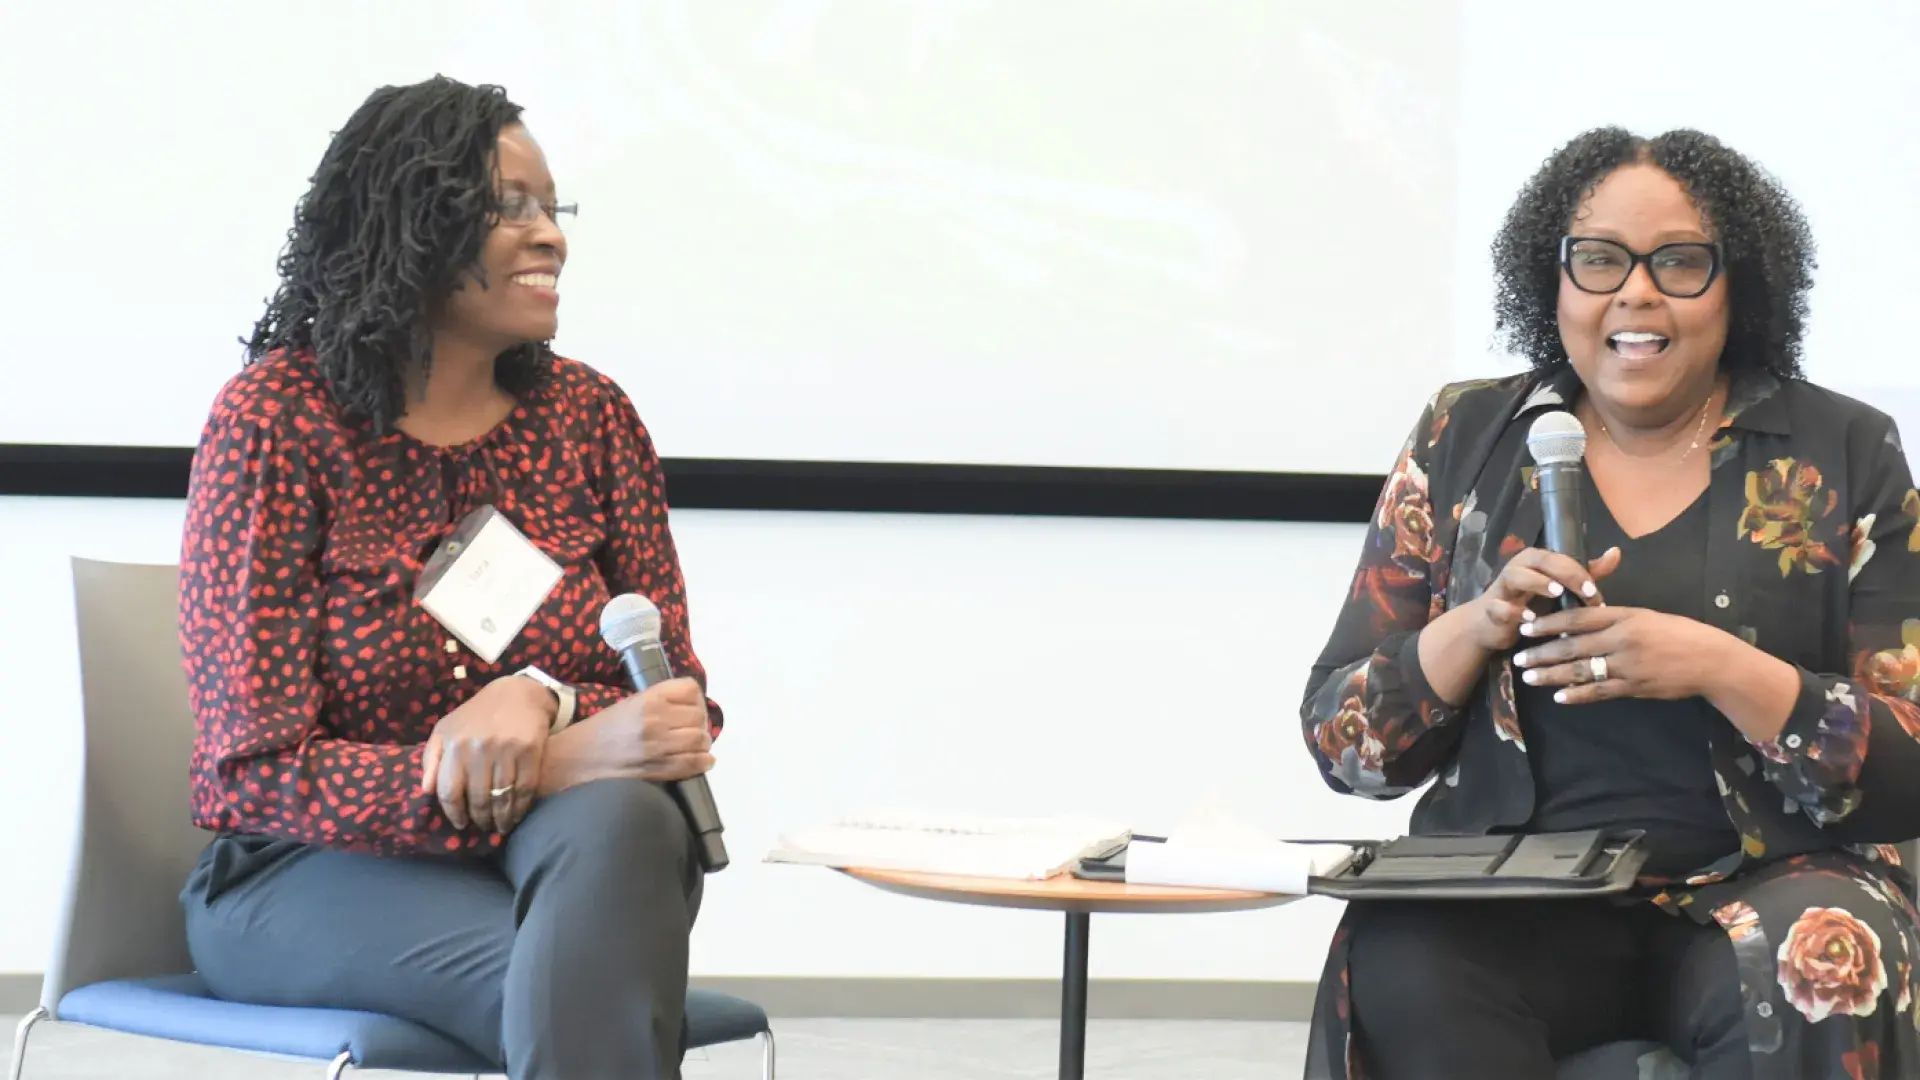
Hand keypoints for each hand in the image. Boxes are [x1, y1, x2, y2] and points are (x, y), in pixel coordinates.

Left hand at [419, 675, 554, 832]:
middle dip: (480, 819)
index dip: (454, 813)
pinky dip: (520, 808)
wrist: (517, 694)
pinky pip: (525, 789)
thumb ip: (431, 759)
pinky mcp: (530, 751)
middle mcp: (478, 749)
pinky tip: (516, 815)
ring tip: (500, 826)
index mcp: (454, 745)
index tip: (460, 824)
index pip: (449, 791)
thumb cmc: (476, 716)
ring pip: (501, 798)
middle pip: (477, 799)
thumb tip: (426, 790)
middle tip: (483, 827)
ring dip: (501, 819)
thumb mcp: (445, 731)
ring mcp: (506, 750)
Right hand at [540, 677, 714, 795]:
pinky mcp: (660, 769)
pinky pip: (696, 763)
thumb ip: (658, 702)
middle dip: (699, 723)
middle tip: (690, 731)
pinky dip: (703, 761)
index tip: (689, 709)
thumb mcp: (628, 704)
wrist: (572, 760)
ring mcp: (660, 745)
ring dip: (701, 743)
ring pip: (701, 739)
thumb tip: (688, 707)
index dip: (694, 700)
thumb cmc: (598, 731)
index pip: (691, 690)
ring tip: (692, 747)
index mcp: (649, 698)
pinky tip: (698, 760)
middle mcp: (657, 718)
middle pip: (699, 716)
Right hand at [1463, 546, 1621, 651]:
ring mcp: (1502, 586)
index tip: (1595, 592)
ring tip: (1557, 594)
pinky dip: (1512, 611)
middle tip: (1585, 591)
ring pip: (1516, 575)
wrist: (1492, 625)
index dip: (1580, 572)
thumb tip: (1615, 552)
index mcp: (1536, 561)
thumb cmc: (1530, 603)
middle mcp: (1519, 567)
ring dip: (1537, 583)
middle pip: (1541, 560)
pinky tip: (1529, 619)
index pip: (1560, 557)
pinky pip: (1498, 606)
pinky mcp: (1490, 608)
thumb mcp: (1560, 588)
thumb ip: (1586, 573)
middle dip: (1565, 574)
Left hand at [1512, 605, 1726, 702]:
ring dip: (1552, 675)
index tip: (1527, 627)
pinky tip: (1559, 697)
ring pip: (1581, 670)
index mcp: (1624, 617)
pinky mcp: (1634, 687)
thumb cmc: (1679, 633)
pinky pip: (1600, 691)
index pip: (1578, 618)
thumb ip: (1614, 618)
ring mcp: (1628, 666)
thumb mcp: (1646, 616)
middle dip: (1541, 652)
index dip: (1549, 623)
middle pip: (1572, 646)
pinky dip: (1578, 694)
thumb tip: (1582, 619)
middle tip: (1518, 657)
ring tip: (1529, 677)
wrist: (1710, 660)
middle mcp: (1622, 640)